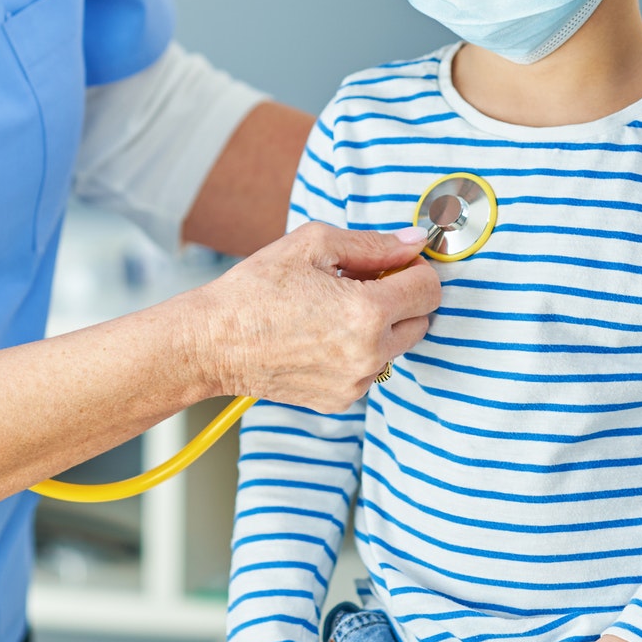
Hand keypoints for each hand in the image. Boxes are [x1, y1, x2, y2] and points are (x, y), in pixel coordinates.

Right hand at [189, 222, 439, 410]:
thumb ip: (372, 243)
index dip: (415, 268)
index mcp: (366, 313)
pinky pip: (369, 369)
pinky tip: (320, 334)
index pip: (429, 289)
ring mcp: (355, 383)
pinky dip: (357, 350)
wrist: (213, 342)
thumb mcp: (312, 245)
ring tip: (333, 309)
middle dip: (401, 298)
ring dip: (380, 326)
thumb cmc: (256, 289)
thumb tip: (414, 241)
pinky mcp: (341, 399)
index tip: (394, 262)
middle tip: (360, 283)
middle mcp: (368, 355)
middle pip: (421, 321)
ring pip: (395, 346)